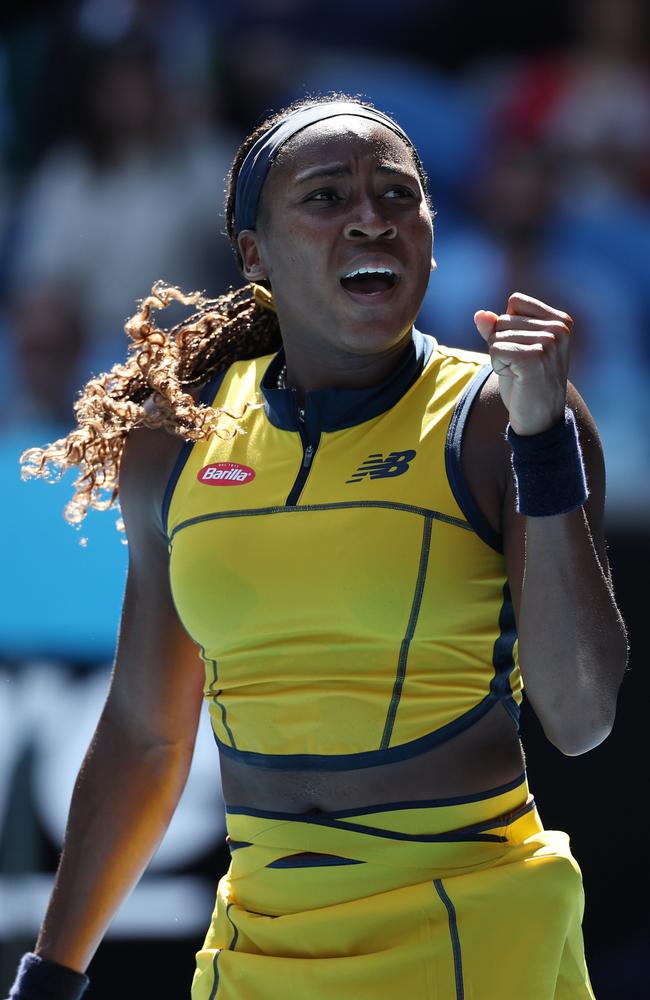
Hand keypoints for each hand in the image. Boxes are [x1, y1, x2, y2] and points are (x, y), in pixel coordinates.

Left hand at [474, 292, 572, 435]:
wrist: (539, 420)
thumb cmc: (526, 384)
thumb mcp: (511, 350)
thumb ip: (496, 329)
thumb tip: (479, 314)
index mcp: (560, 320)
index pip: (515, 302)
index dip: (508, 328)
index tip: (524, 351)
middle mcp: (559, 327)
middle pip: (502, 320)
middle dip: (503, 345)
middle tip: (522, 368)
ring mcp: (549, 341)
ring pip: (496, 336)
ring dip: (500, 358)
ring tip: (521, 374)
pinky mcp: (534, 357)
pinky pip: (495, 350)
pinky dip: (498, 367)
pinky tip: (517, 379)